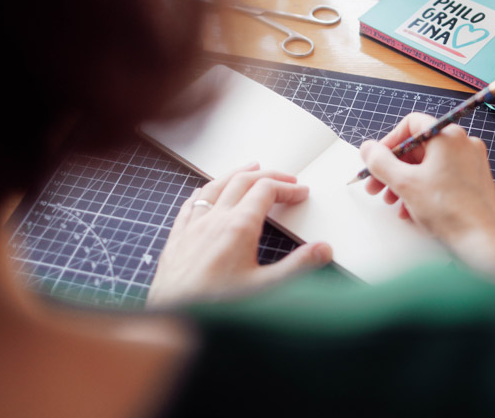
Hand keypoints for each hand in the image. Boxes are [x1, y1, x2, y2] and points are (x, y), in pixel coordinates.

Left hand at [146, 162, 331, 305]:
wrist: (172, 327)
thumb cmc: (215, 310)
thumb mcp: (265, 290)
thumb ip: (297, 267)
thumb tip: (323, 250)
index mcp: (237, 227)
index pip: (266, 191)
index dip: (288, 188)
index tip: (301, 193)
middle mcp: (213, 220)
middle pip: (242, 181)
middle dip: (268, 175)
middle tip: (286, 178)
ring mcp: (192, 228)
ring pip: (214, 187)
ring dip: (235, 174)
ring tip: (249, 168)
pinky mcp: (176, 240)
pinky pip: (191, 204)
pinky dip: (205, 191)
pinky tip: (205, 192)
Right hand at [359, 114, 494, 294]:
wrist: (481, 242)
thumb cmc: (448, 211)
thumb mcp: (405, 184)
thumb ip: (381, 162)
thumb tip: (368, 148)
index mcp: (448, 136)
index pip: (412, 124)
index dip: (389, 142)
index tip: (377, 160)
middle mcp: (464, 144)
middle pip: (419, 147)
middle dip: (394, 168)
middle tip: (376, 187)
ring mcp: (472, 163)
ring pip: (430, 165)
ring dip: (406, 182)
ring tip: (393, 203)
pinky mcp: (475, 182)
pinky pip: (443, 178)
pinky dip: (424, 190)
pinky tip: (411, 211)